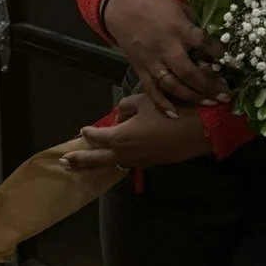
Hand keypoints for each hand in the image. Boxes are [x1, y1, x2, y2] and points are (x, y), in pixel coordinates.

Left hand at [60, 90, 213, 171]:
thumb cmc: (172, 111)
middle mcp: (125, 152)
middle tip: (65, 161)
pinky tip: (116, 159)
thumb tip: (120, 113)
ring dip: (97, 163)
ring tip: (84, 165)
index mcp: (120, 136)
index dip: (89, 132)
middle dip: (80, 160)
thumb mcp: (146, 100)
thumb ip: (127, 105)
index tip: (83, 129)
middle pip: (96, 159)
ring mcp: (138, 160)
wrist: (201, 130)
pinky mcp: (151, 162)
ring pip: (112, 164)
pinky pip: (127, 163)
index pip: (97, 136)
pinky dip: (116, 161)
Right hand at [101, 0, 227, 115]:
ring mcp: (152, 61)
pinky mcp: (140, 69)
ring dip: (192, 97)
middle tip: (225, 96)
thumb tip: (209, 39)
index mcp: (179, 29)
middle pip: (190, 72)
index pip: (205, 44)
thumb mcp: (179, 7)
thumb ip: (193, 24)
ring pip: (173, 85)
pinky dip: (161, 104)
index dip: (220, 54)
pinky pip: (151, 90)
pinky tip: (175, 115)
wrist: (119, 6)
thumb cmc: (152, 2)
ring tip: (209, 104)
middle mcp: (167, 48)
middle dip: (209, 86)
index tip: (234, 64)